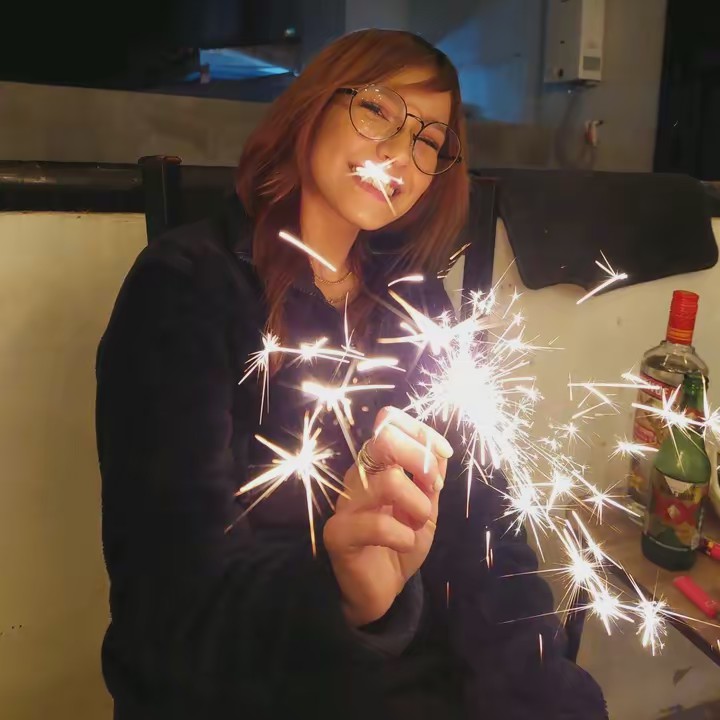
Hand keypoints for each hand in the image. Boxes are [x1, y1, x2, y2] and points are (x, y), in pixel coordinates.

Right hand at [323, 407, 453, 626]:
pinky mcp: (337, 533)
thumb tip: (439, 448)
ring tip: (418, 524)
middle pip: (383, 438)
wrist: (380, 590)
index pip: (387, 421)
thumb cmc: (400, 541)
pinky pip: (377, 524)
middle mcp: (357, 476)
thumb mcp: (426, 506)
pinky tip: (404, 545)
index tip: (443, 453)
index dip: (420, 431)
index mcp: (376, 464)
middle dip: (420, 457)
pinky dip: (403, 536)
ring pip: (388, 480)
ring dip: (418, 504)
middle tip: (434, 485)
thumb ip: (430, 477)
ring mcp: (344, 503)